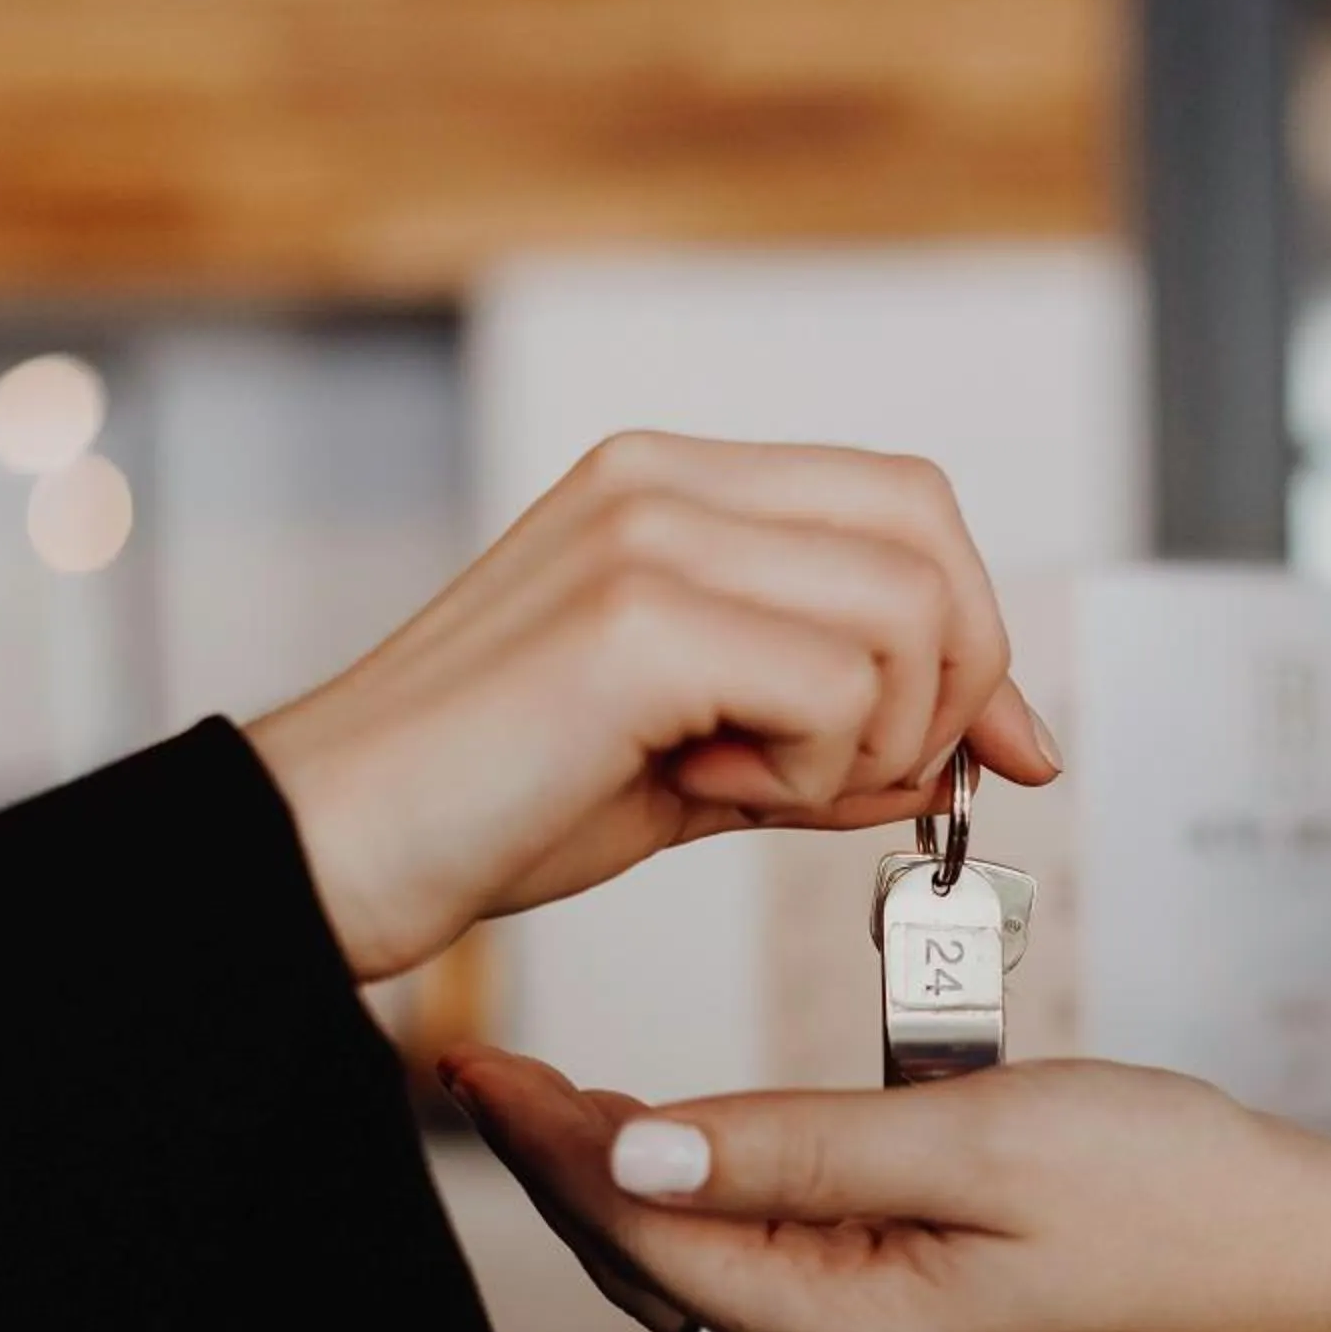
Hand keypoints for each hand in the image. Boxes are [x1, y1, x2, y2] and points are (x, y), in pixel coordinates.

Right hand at [247, 432, 1059, 982]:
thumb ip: (832, 736)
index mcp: (670, 486)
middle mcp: (662, 480)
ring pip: (902, 613)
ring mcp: (647, 536)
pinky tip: (701, 790)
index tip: (1001, 745)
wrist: (329, 851)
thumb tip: (976, 745)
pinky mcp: (636, 620)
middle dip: (953, 681)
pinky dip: (806, 774)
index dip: (978, 627)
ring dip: (865, 739)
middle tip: (866, 779)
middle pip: (928, 532)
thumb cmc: (492, 807)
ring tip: (742, 784)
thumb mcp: (701, 763)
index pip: (905, 502)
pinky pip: (834, 690)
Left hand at [439, 1051, 1330, 1331]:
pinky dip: (723, 1215)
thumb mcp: (977, 1142)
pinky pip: (778, 1287)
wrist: (1314, 1270)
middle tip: (497, 1072)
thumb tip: (633, 1156)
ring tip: (571, 1101)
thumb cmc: (1180, 1198)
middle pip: (656, 1275)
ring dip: (638, 1194)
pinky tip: (703, 1153)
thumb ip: (794, 1152)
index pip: (642, 1238)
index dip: (547, 1148)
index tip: (476, 1065)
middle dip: (569, 1173)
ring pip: (708, 1284)